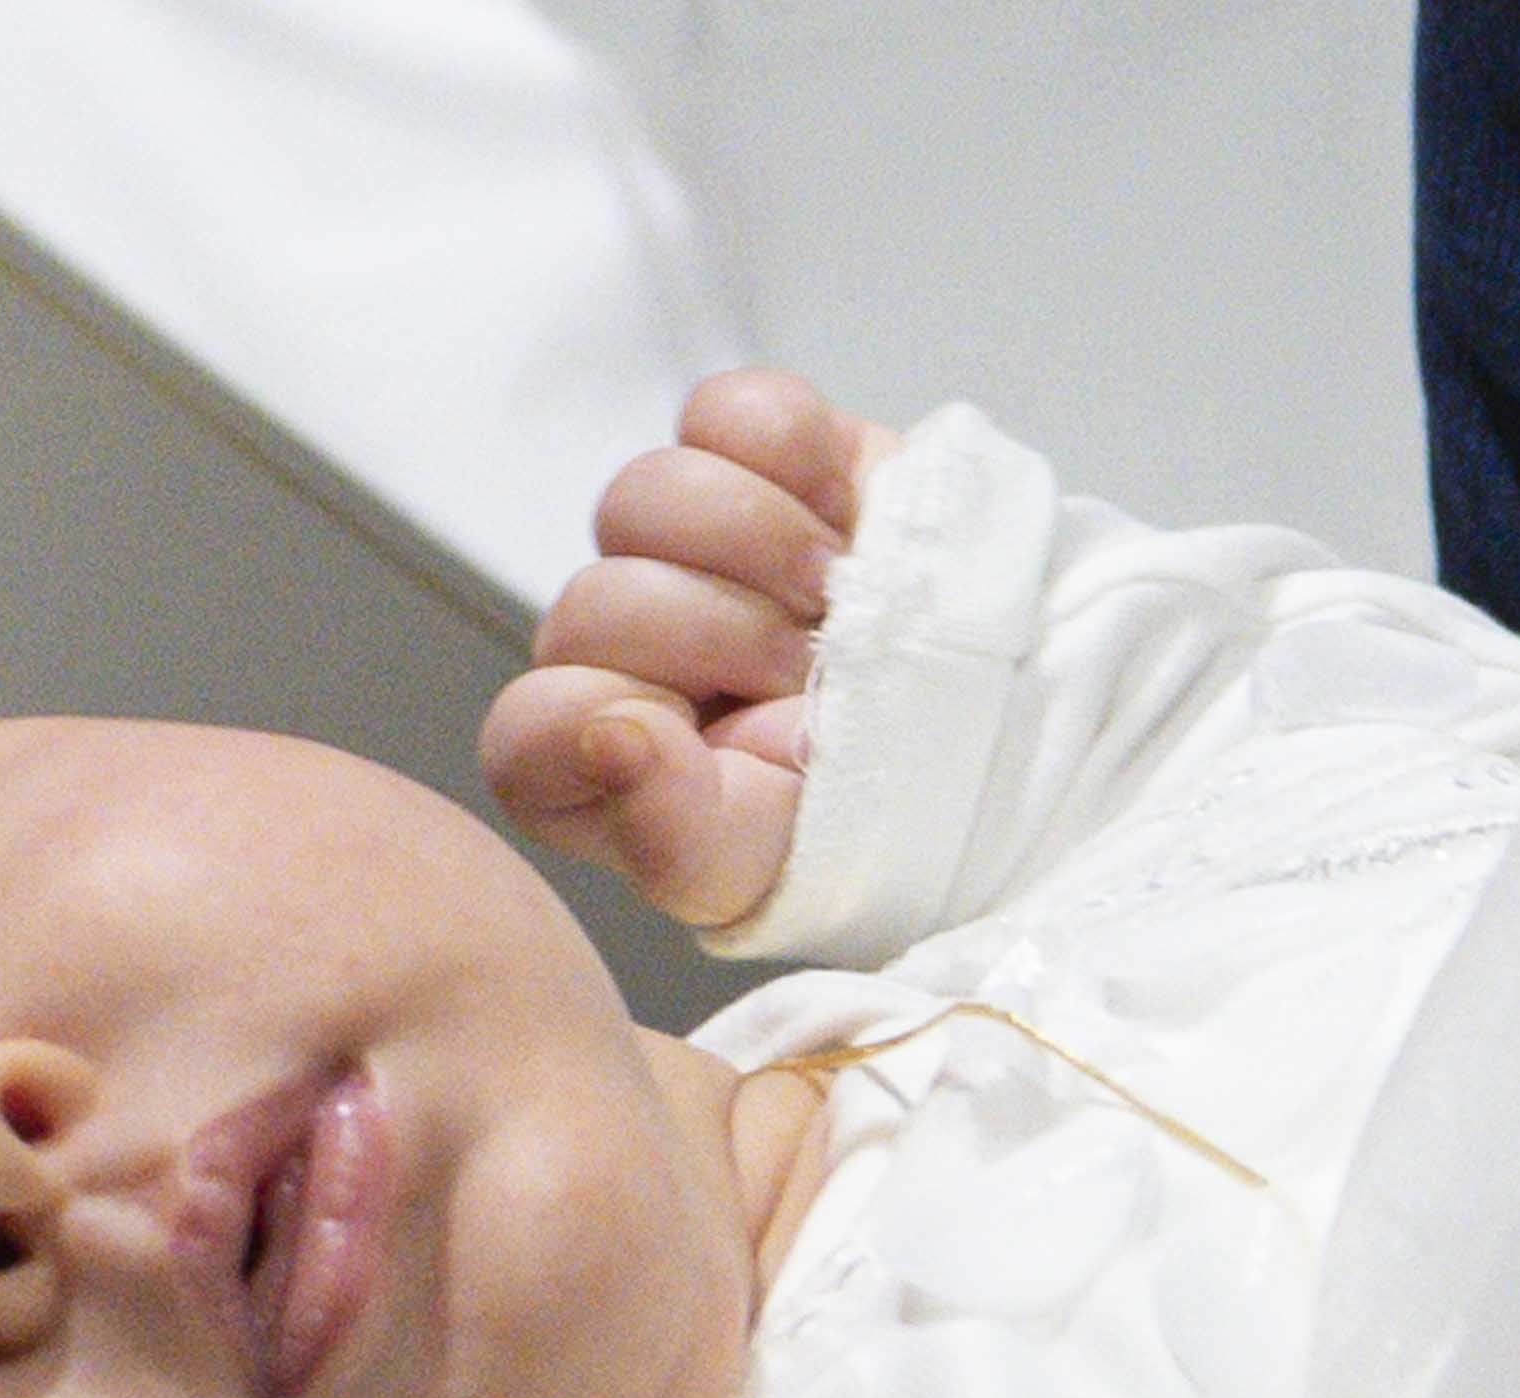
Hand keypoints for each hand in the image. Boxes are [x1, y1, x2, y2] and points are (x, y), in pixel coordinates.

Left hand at [484, 368, 892, 929]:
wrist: (988, 724)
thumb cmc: (851, 813)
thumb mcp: (764, 862)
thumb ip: (670, 834)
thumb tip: (610, 736)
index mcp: (582, 758)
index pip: (531, 724)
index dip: (624, 718)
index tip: (725, 742)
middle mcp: (611, 643)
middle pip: (596, 600)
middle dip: (724, 638)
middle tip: (806, 672)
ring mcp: (676, 542)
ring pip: (648, 494)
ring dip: (762, 546)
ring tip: (832, 595)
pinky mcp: (752, 456)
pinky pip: (729, 413)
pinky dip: (799, 457)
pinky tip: (846, 517)